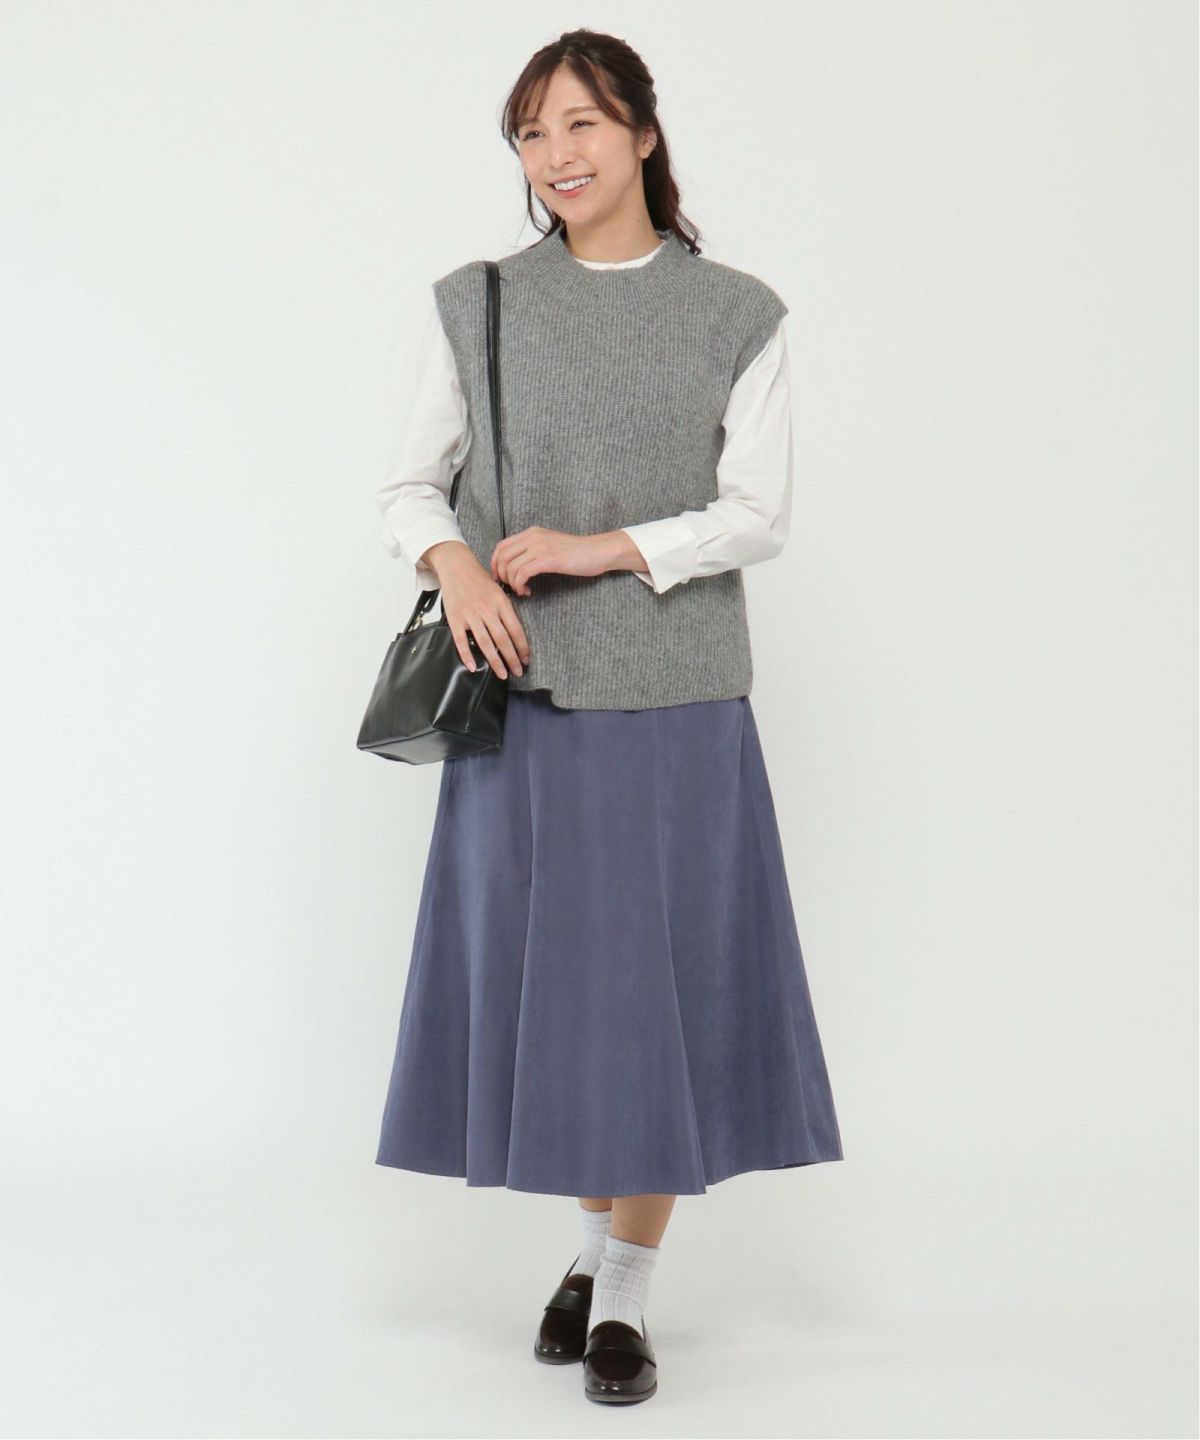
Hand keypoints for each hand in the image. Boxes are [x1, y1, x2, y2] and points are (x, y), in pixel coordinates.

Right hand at [423, 541, 529, 678]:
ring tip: (502, 673)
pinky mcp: (455, 618)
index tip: (526, 659)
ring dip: (495, 662)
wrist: (456, 566)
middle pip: (503, 640)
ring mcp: (470, 614)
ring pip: (485, 643)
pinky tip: (474, 667)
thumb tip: (519, 629)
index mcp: (501, 602)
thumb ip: (507, 608)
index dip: (522, 647)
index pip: (516, 630)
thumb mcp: (499, 589)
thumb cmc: (479, 579)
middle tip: (518, 672)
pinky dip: (467, 656)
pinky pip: (461, 641)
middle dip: (512, 659)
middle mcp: (487, 609)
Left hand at [489, 527, 627, 595]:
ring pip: (510, 567)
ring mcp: (540, 546)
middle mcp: (533, 536)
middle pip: (502, 556)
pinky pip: (522, 573)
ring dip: (512, 583)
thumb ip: (533, 551)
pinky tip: (528, 591)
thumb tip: (516, 566)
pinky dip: (520, 585)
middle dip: (501, 576)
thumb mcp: (550, 546)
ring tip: (521, 590)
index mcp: (532, 533)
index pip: (501, 546)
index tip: (499, 578)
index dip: (495, 564)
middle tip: (509, 587)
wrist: (598, 551)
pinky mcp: (548, 559)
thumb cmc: (577, 553)